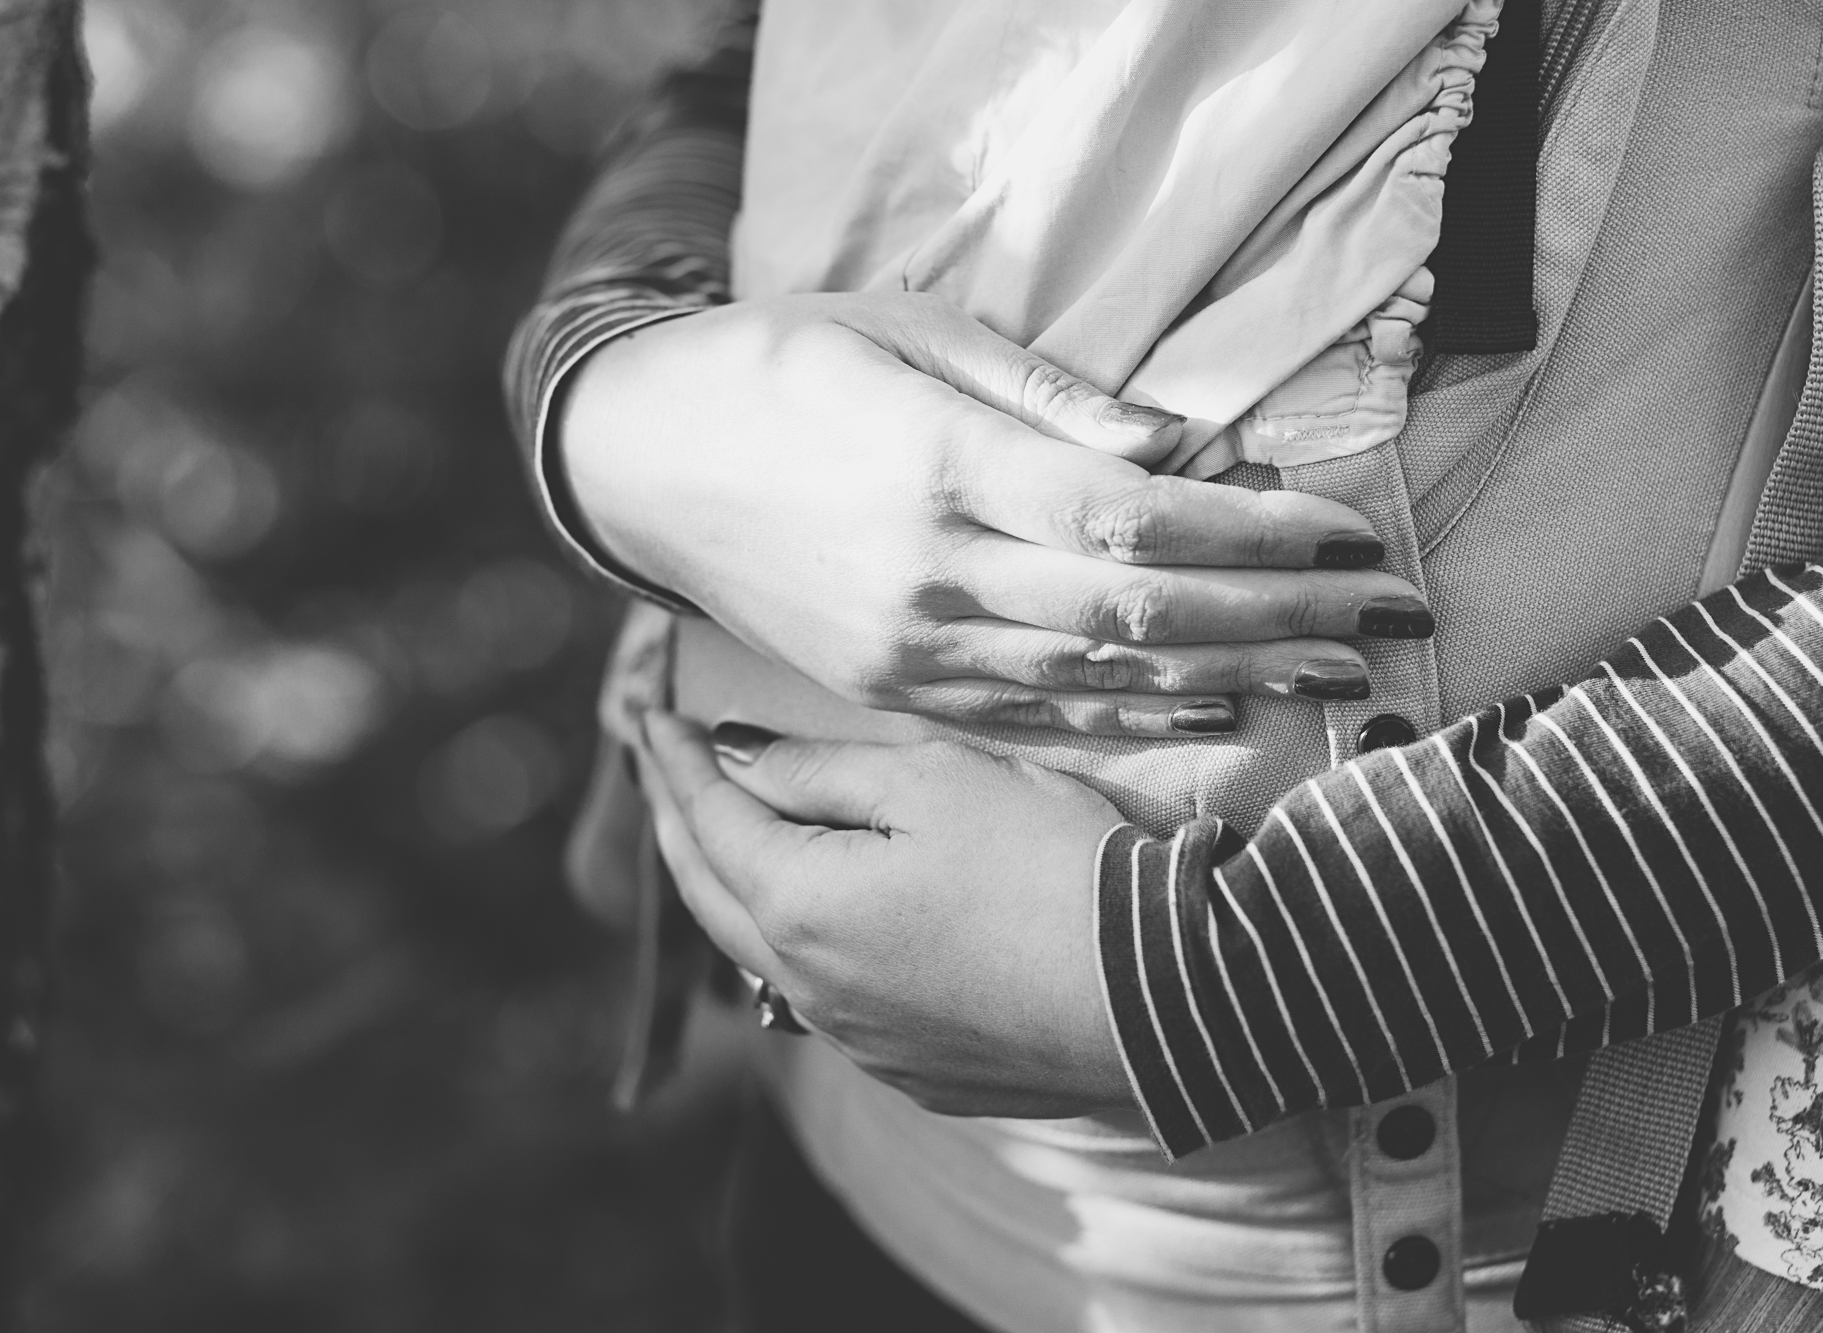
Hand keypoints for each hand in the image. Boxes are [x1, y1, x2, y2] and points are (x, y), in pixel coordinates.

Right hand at [561, 291, 1430, 737]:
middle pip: (1141, 609)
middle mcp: (932, 576)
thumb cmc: (777, 365)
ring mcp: (912, 650)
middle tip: (1392, 618)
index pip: (1134, 517)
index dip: (1255, 535)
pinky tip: (1211, 716)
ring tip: (1339, 677)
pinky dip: (1131, 722)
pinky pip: (1033, 719)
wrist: (644, 464)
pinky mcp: (895, 690)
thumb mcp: (898, 329)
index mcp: (939, 468)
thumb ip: (1038, 393)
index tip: (1347, 534)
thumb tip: (1170, 445)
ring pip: (1102, 679)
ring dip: (1234, 678)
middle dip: (1283, 617)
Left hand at [631, 711, 1133, 1117]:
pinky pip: (828, 1001)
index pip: (709, 821)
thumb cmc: (1049, 868)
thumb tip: (741, 760)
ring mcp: (863, 1041)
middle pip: (713, 896)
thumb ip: (821, 770)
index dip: (674, 764)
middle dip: (679, 826)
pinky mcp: (917, 1072)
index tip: (650, 716)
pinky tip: (819, 924)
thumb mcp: (933, 781)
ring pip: (764, 957)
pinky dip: (799, 946)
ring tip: (725, 839)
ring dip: (733, 890)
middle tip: (660, 771)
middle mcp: (811, 988)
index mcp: (800, 906)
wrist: (1164, 995)